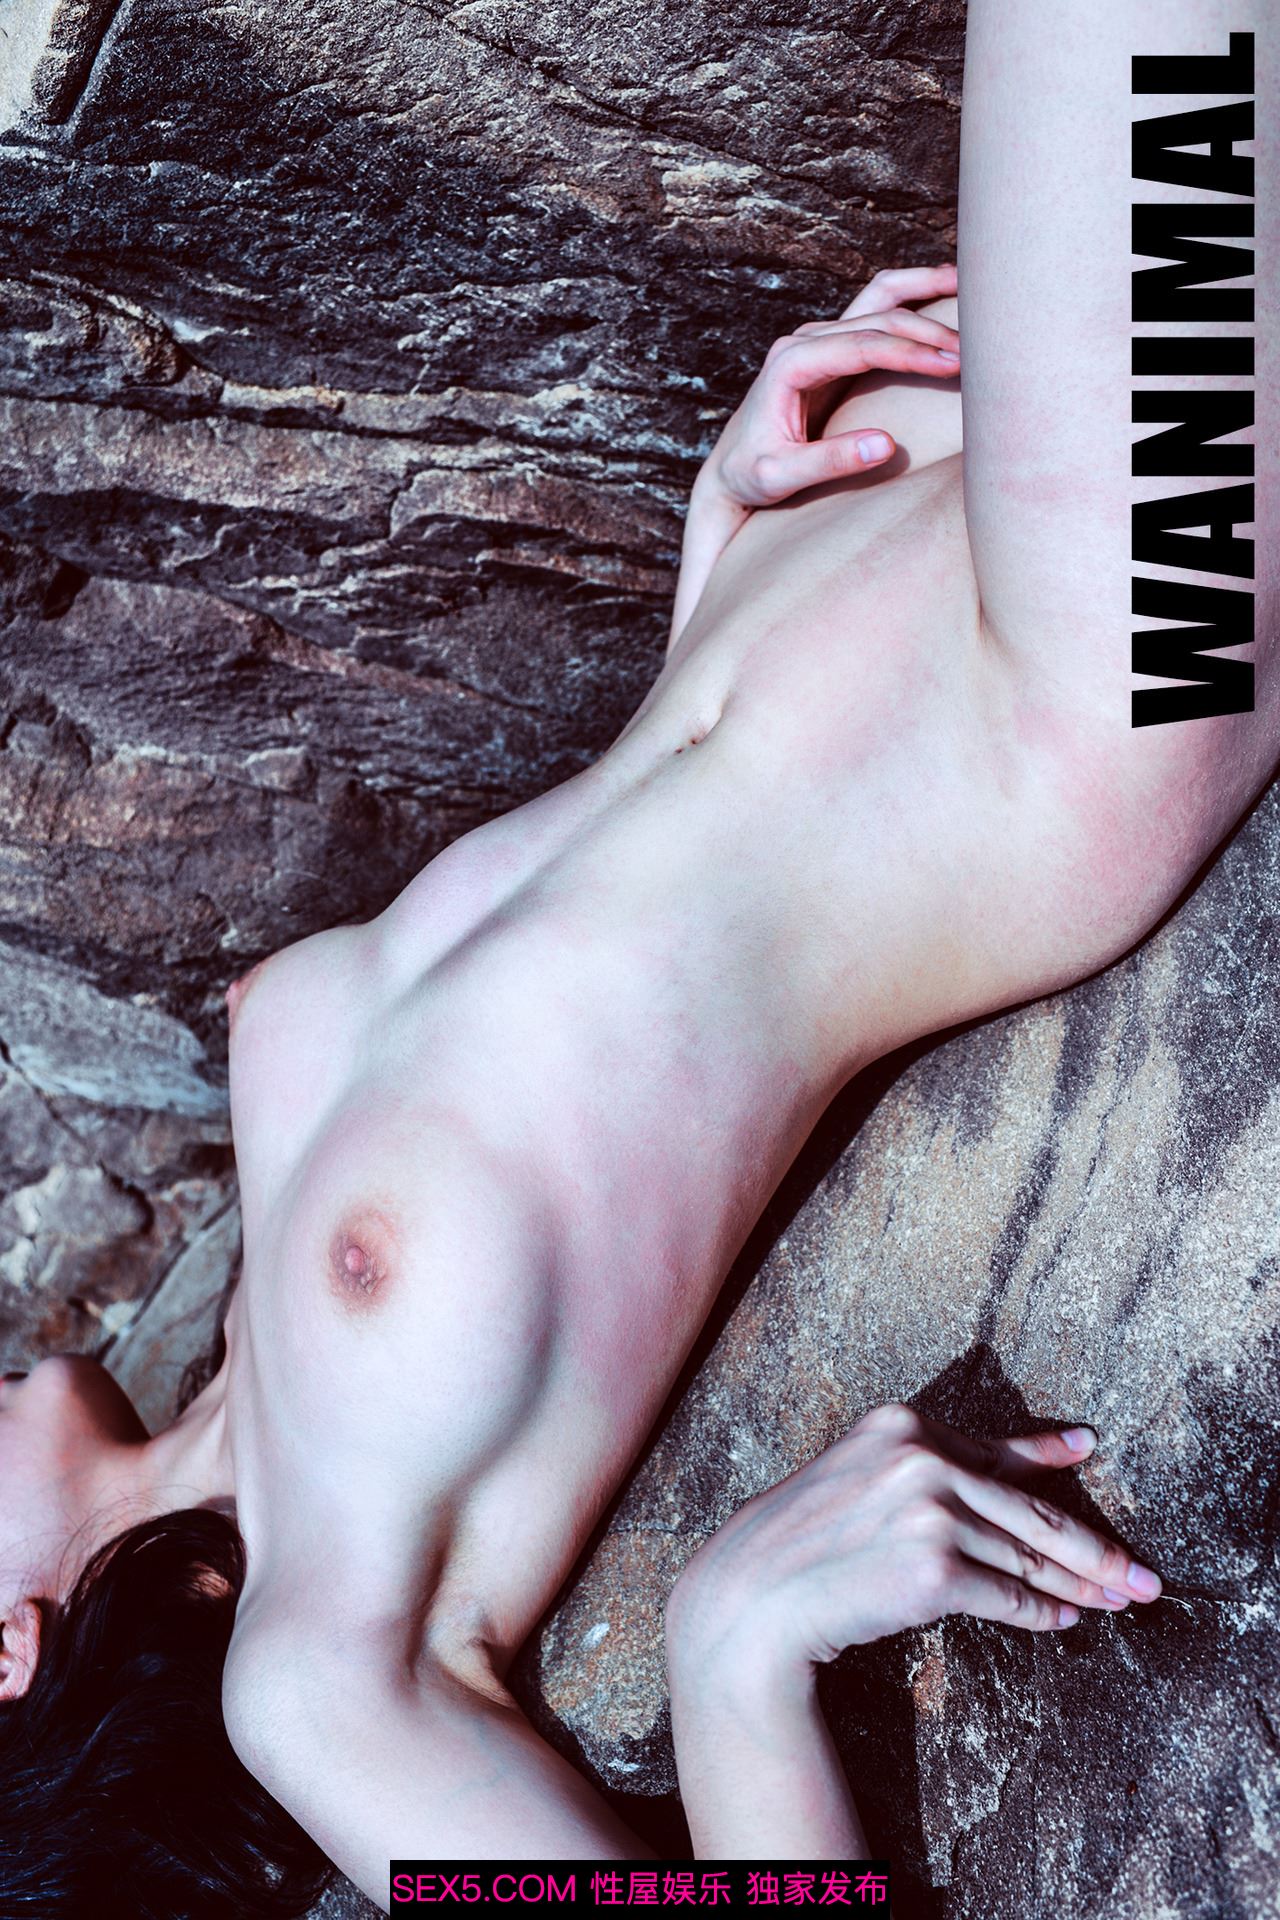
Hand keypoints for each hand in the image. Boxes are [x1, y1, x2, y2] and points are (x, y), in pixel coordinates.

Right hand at [666, 1402, 1162, 1677]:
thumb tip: (1005, 1471)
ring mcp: (928, 1511)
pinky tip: (1064, 1619)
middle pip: (1027, 1508)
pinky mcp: (932, 1569)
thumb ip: (935, 1469)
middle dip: (1093, 1547)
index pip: (993, 1448)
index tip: (1087, 1447)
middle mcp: (920, 1457)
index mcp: (902, 1425)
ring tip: (1116, 1600)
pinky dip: (1040, 1612)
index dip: (1049, 1454)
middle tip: (1140, 1573)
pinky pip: (1005, 1594)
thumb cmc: (807, 1538)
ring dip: (1079, 1584)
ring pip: (1025, 1553)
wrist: (755, 1590)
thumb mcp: (865, 1477)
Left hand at [697, 262, 959, 510]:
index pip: (862, 346)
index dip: (911, 352)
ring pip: (881, 299)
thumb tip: (886, 444)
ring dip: (926, 292)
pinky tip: (947, 291)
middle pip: (878, 318)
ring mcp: (819, 339)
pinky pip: (877, 308)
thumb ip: (830, 461)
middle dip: (930, 332)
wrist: (730, 470)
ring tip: (974, 291)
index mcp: (790, 363)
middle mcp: (804, 341)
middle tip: (979, 353)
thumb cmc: (751, 477)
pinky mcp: (832, 348)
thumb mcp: (781, 476)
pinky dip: (913, 296)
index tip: (954, 364)